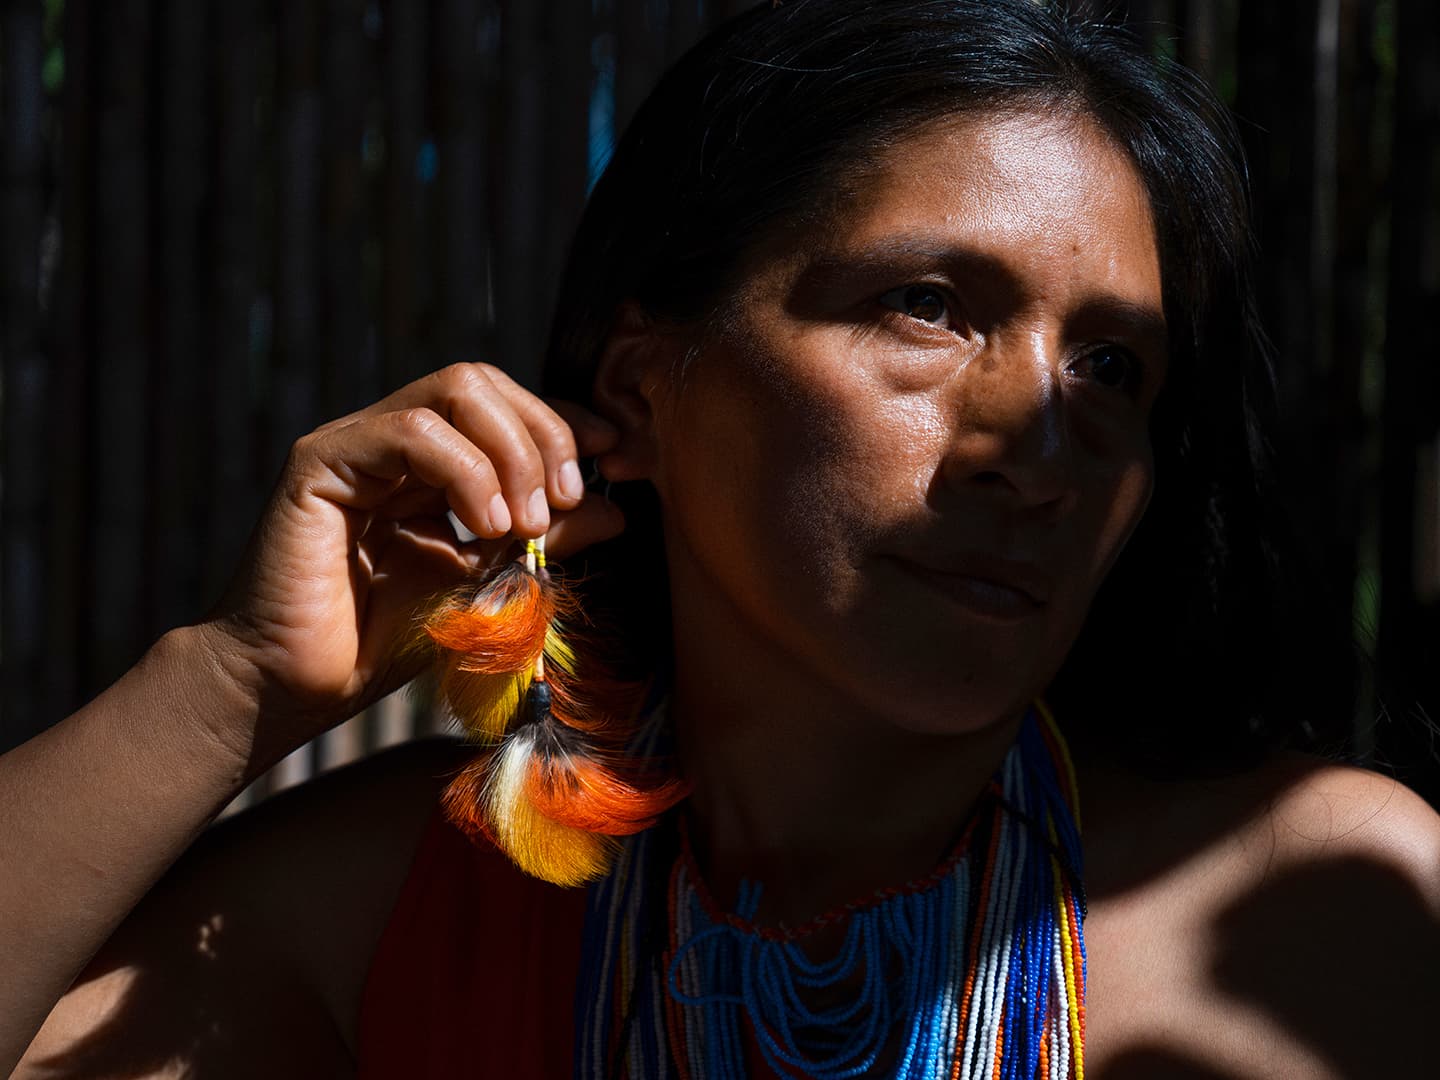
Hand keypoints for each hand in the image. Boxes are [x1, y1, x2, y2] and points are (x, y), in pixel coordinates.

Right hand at [194, 363, 625, 765]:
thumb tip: (612, 507)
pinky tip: (484, 525)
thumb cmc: (384, 642)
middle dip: (542, 433)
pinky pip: (411, 432)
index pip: (505, 406)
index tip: (613, 456)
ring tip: (521, 524)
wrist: (298, 689)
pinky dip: (465, 471)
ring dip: (511, 454)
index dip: (564, 422)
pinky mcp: (320, 462)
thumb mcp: (488, 583)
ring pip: (454, 393)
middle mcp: (391, 440)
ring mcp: (355, 444)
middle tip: (562, 500)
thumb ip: (542, 540)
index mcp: (431, 463)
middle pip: (483, 384)